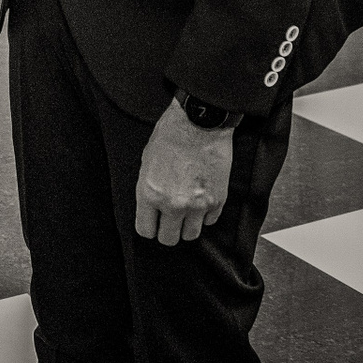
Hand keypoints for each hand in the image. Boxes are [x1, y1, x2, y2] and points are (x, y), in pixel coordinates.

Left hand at [133, 98, 233, 245]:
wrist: (199, 123)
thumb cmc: (170, 136)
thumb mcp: (147, 162)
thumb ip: (148, 189)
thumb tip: (151, 206)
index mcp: (150, 194)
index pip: (146, 230)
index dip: (149, 227)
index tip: (153, 223)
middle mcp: (172, 204)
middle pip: (169, 239)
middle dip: (167, 231)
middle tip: (169, 220)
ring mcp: (197, 205)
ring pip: (191, 235)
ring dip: (187, 226)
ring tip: (186, 211)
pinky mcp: (217, 201)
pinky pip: (210, 221)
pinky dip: (206, 215)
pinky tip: (201, 200)